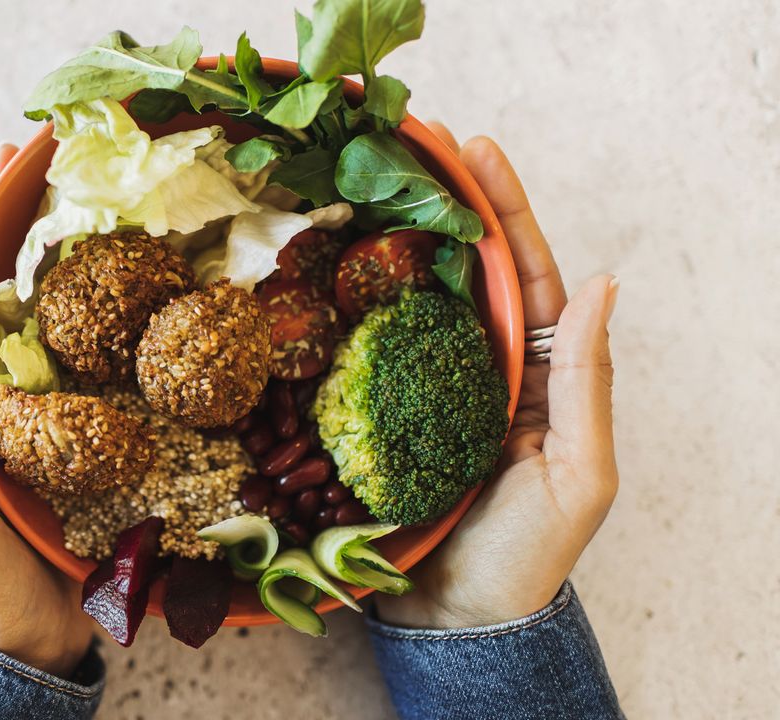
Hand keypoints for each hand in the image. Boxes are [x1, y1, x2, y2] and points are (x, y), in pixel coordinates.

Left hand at [0, 149, 94, 676]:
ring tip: (83, 190)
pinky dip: (110, 314)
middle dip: (11, 220)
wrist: (31, 639)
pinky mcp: (86, 431)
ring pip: (48, 314)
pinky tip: (133, 275)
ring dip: (62, 251)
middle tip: (38, 153)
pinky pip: (98, 362)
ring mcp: (39, 409)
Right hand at [375, 126, 620, 628]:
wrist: (457, 621)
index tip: (475, 153)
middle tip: (409, 146)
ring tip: (361, 188)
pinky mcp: (376, 416)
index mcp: (537, 374)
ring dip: (389, 245)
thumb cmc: (528, 554)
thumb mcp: (579, 472)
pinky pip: (363, 353)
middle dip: (441, 207)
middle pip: (463, 273)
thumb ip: (584, 380)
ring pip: (409, 303)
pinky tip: (323, 274)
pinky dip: (346, 310)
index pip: (525, 276)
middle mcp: (480, 369)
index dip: (503, 212)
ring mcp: (424, 389)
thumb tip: (602, 281)